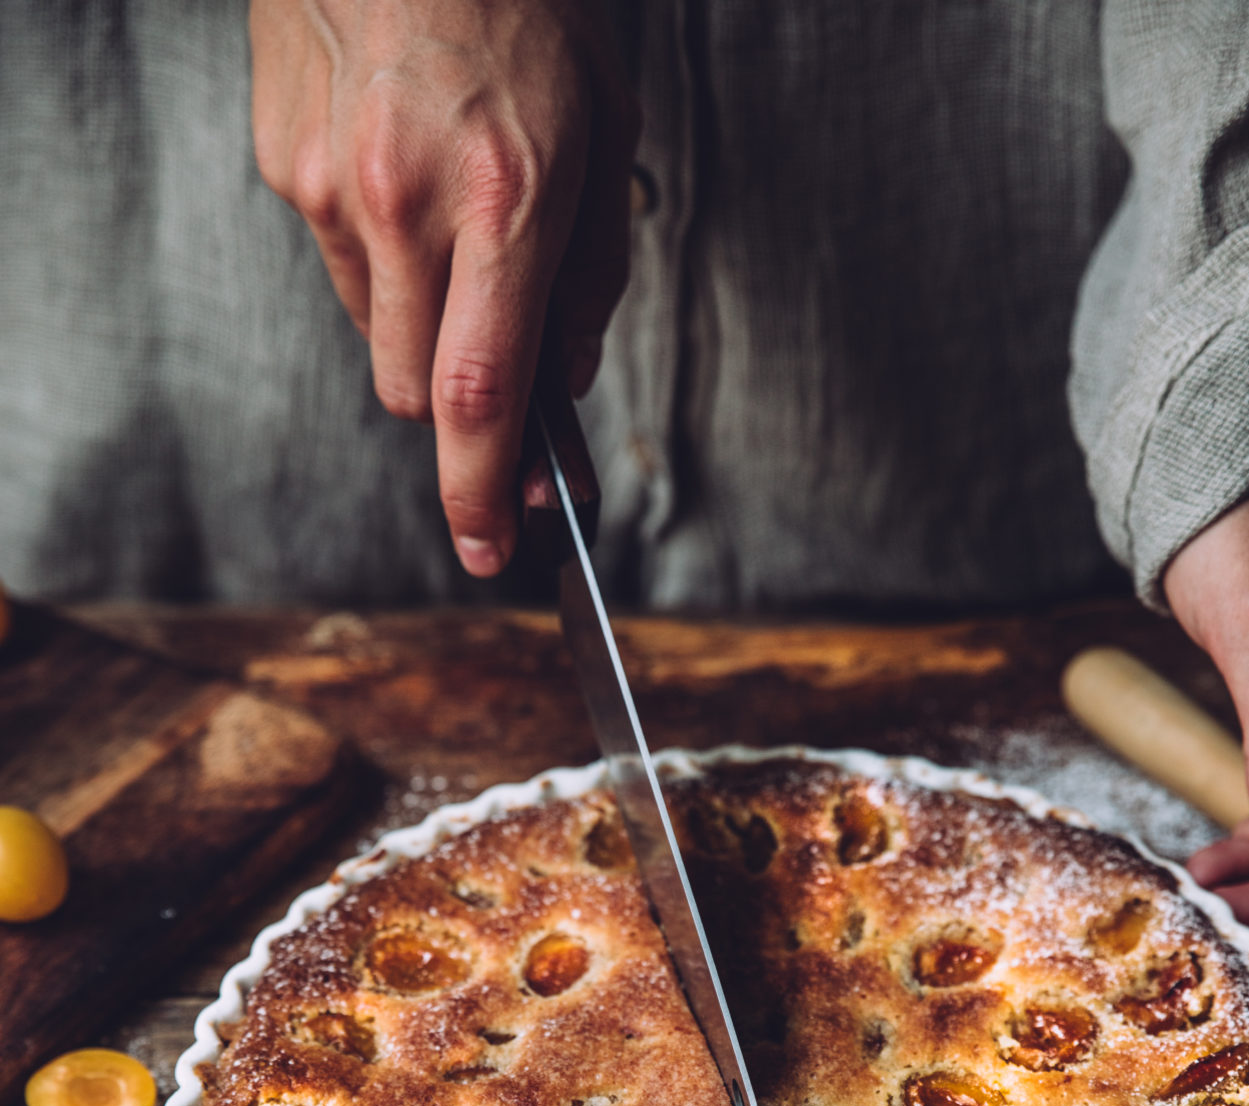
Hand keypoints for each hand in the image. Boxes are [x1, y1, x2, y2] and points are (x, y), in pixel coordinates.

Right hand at [250, 0, 638, 576]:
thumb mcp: (603, 129)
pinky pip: (339, 262)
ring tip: (449, 215)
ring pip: (375, 332)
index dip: (481, 492)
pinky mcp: (286, 166)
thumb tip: (562, 383)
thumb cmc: (522, 3)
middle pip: (417, 392)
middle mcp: (404, 203)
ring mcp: (330, 187)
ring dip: (418, 316)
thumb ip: (588, 278)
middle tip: (495, 350)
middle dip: (458, 401)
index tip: (488, 549)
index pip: (481, 395)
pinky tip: (400, 173)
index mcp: (502, 197)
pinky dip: (378, 251)